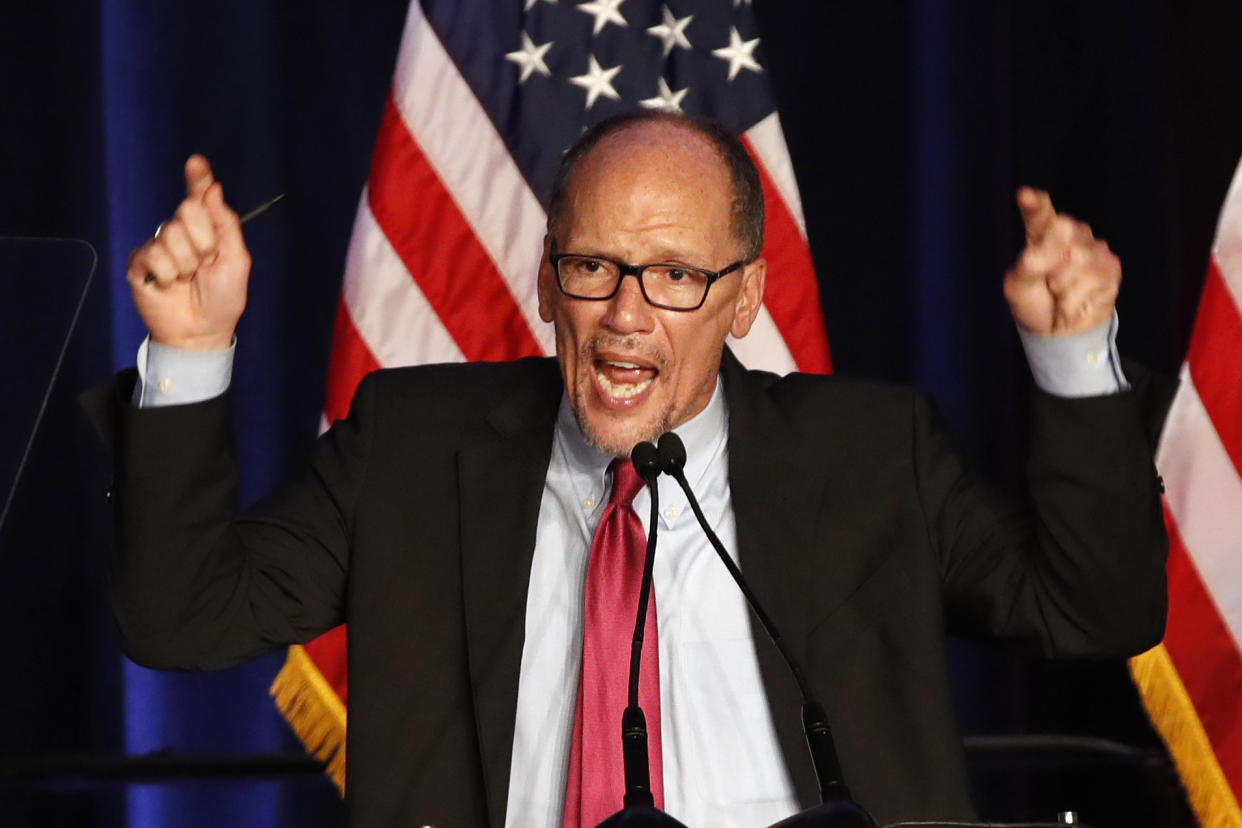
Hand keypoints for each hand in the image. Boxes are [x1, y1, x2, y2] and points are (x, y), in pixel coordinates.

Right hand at [126, 155, 249, 349]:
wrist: (202, 331)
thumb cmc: (223, 299)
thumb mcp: (236, 261)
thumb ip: (226, 225)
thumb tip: (214, 190)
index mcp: (206, 230)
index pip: (199, 197)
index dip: (198, 179)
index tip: (197, 163)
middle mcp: (181, 232)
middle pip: (188, 211)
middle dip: (203, 241)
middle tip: (205, 265)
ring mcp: (159, 246)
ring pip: (171, 235)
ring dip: (186, 263)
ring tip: (187, 279)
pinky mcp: (140, 262)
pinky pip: (154, 255)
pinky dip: (167, 274)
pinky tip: (169, 285)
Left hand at [1003, 187, 1120, 334]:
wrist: (1060, 331)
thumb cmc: (1036, 302)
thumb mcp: (1019, 287)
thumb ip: (1027, 268)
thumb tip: (1038, 253)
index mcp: (1041, 233)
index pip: (1040, 215)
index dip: (1035, 205)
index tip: (1025, 196)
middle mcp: (1071, 234)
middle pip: (1064, 231)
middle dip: (1051, 261)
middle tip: (1047, 282)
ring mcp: (1094, 249)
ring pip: (1078, 259)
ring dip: (1062, 286)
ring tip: (1060, 294)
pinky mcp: (1111, 267)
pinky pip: (1092, 280)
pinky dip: (1075, 298)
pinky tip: (1074, 301)